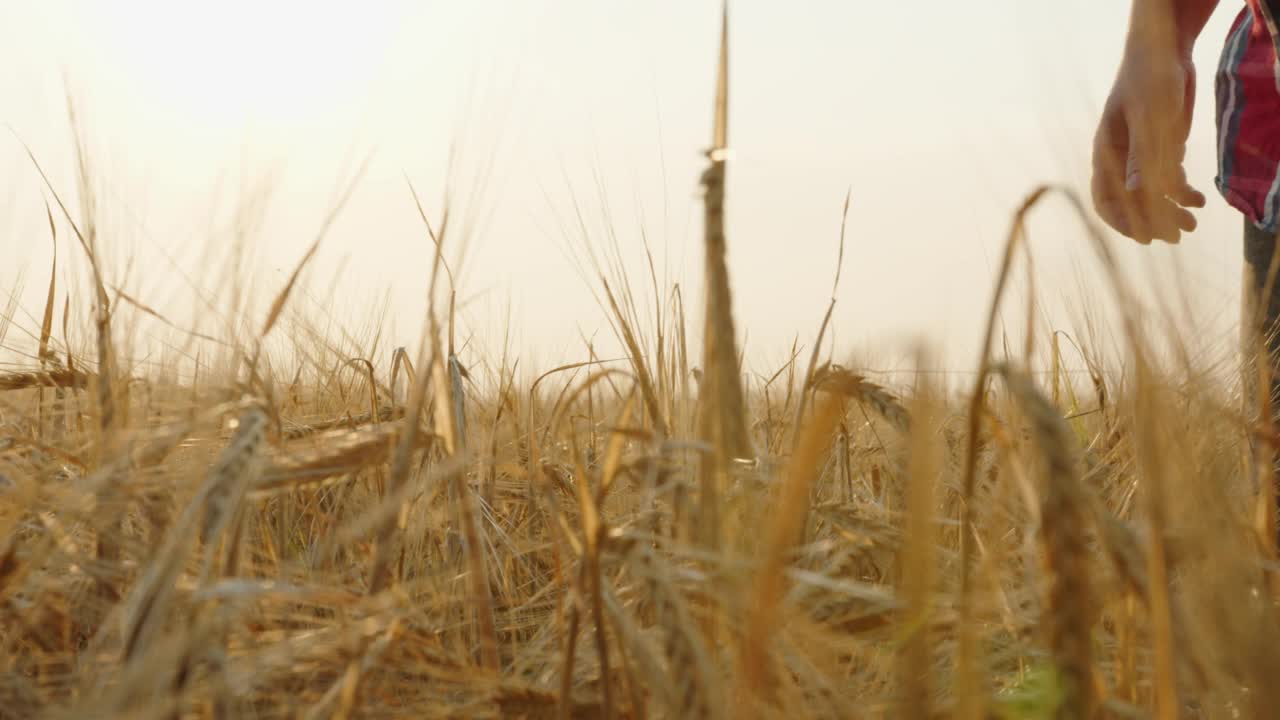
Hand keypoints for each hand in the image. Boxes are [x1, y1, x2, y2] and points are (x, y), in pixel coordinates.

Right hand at [1091, 49, 1205, 243]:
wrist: (1164, 51)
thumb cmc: (1148, 80)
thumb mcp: (1147, 117)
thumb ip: (1141, 154)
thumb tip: (1135, 192)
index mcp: (1106, 152)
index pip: (1106, 199)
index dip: (1123, 222)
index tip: (1146, 237)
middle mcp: (1120, 159)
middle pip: (1131, 201)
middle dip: (1154, 221)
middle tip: (1179, 236)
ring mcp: (1141, 154)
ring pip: (1153, 193)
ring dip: (1172, 210)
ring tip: (1193, 224)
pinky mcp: (1160, 148)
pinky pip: (1169, 178)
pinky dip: (1183, 192)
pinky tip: (1200, 200)